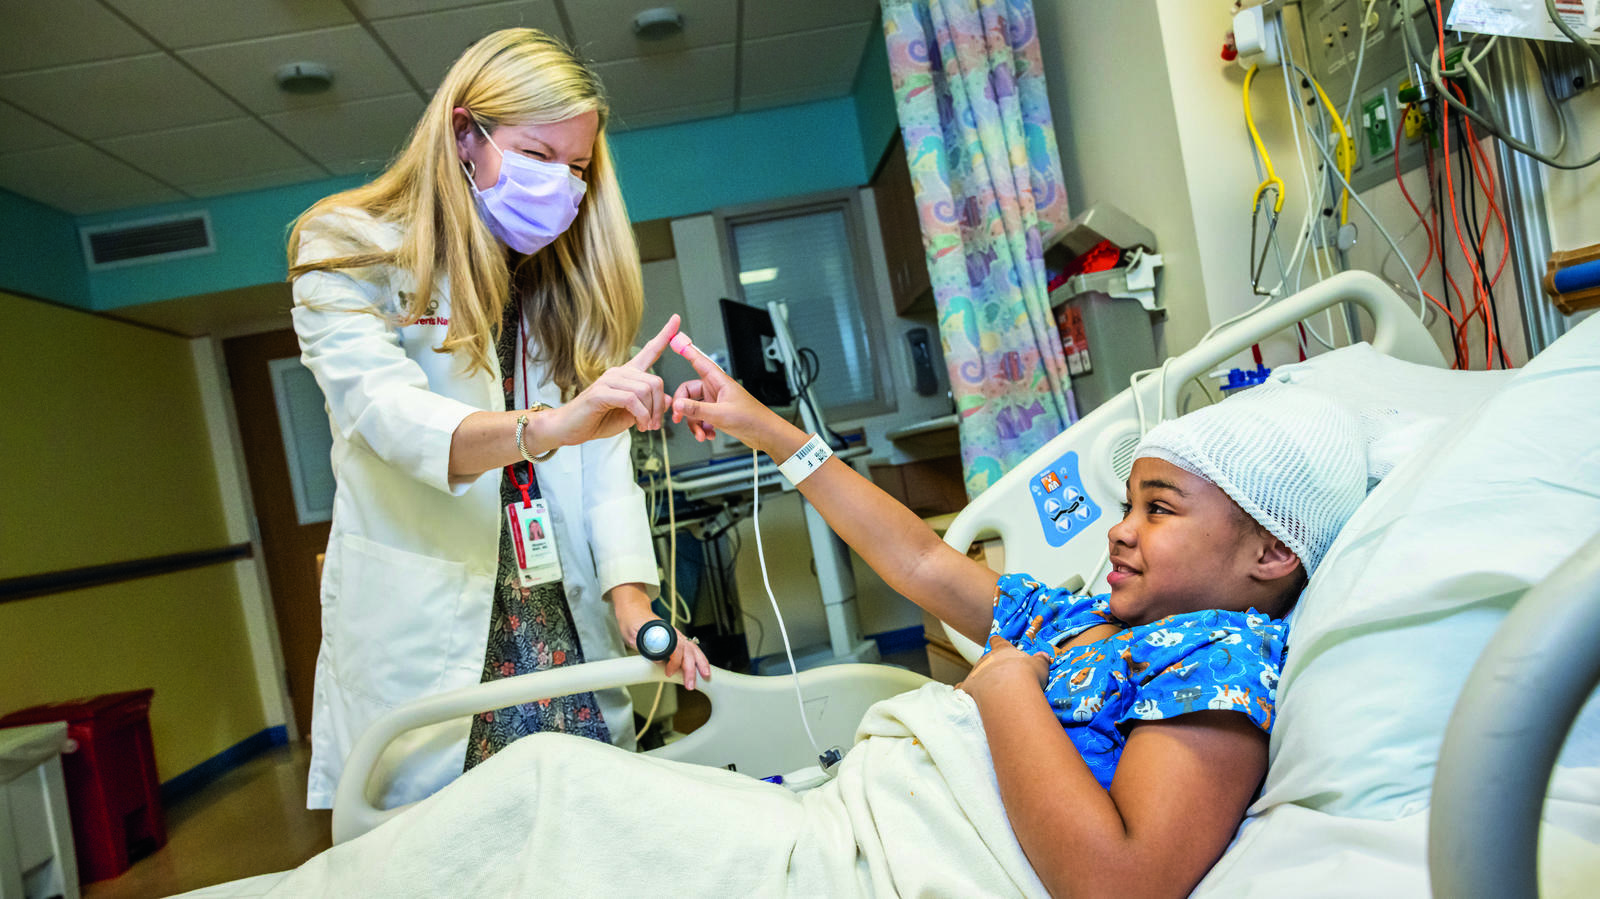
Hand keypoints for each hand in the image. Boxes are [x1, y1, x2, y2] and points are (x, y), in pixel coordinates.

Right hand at [546, 315, 678, 445]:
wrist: (570, 429)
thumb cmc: (599, 420)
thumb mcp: (632, 415)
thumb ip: (649, 406)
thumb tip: (667, 399)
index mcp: (627, 374)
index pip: (649, 351)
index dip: (664, 335)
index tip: (676, 318)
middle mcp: (618, 372)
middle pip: (654, 381)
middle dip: (660, 406)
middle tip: (655, 425)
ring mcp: (608, 380)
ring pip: (644, 390)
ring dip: (650, 414)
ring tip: (646, 427)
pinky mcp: (600, 392)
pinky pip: (631, 400)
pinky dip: (641, 415)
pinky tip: (639, 425)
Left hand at [611, 587, 710, 690]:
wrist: (633, 611)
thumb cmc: (632, 622)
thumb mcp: (633, 635)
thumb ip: (645, 647)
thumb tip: (659, 660)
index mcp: (663, 631)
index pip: (676, 648)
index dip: (675, 662)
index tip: (669, 673)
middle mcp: (673, 633)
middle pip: (689, 650)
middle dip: (692, 669)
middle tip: (690, 684)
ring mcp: (677, 636)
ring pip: (694, 649)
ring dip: (700, 663)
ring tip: (705, 675)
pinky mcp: (677, 640)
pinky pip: (692, 649)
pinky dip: (699, 658)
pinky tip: (701, 666)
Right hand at [668, 334, 790, 454]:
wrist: (765, 434)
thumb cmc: (752, 419)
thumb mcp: (720, 414)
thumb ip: (696, 409)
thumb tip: (678, 405)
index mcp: (719, 381)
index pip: (699, 361)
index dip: (687, 352)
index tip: (675, 341)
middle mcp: (716, 389)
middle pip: (689, 392)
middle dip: (684, 407)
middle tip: (678, 418)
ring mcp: (717, 402)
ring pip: (694, 408)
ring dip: (695, 422)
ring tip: (701, 433)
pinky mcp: (718, 413)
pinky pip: (702, 418)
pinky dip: (702, 427)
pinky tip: (709, 434)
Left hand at [957, 636, 1050, 701]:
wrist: (1009, 692)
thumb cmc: (1027, 675)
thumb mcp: (1040, 666)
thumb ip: (1040, 660)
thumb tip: (1044, 656)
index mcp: (1003, 650)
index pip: (998, 641)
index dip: (998, 643)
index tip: (997, 641)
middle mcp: (986, 659)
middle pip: (986, 660)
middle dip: (992, 668)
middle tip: (1003, 678)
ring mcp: (975, 673)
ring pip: (975, 674)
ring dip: (981, 681)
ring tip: (992, 693)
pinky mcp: (967, 688)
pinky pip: (962, 688)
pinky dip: (964, 692)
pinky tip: (968, 697)